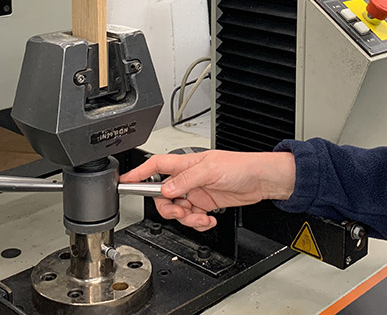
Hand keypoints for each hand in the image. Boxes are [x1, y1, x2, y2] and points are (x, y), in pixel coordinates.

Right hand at [119, 150, 295, 230]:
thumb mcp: (211, 170)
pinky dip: (198, 223)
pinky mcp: (206, 204)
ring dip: (186, 218)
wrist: (262, 180)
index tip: (124, 181)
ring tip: (200, 218)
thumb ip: (186, 180)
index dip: (138, 172)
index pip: (155, 166)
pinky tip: (208, 220)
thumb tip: (165, 189)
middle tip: (180, 212)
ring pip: (177, 209)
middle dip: (168, 208)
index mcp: (186, 163)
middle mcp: (188, 178)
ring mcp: (196, 191)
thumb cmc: (241, 166)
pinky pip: (192, 217)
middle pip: (163, 194)